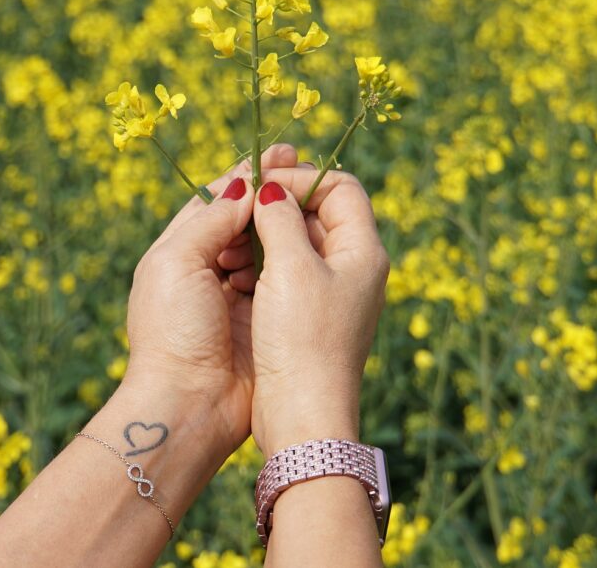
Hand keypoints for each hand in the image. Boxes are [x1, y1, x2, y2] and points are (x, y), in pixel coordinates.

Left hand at [120, 145, 299, 457]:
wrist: (188, 404)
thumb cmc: (173, 330)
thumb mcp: (178, 262)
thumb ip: (211, 219)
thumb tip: (245, 183)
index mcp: (177, 250)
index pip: (215, 199)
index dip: (248, 175)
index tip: (284, 153)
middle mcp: (207, 269)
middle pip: (244, 220)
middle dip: (273, 195)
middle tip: (308, 170)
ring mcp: (236, 295)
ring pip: (267, 246)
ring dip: (285, 224)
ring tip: (312, 203)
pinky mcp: (263, 320)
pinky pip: (282, 278)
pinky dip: (295, 258)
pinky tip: (315, 242)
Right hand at [249, 168, 389, 453]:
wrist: (303, 418)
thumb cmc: (301, 342)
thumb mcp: (290, 269)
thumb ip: (281, 218)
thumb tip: (271, 188)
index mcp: (363, 251)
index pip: (339, 187)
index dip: (300, 178)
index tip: (261, 185)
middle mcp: (354, 269)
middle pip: (319, 212)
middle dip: (277, 206)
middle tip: (239, 211)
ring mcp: (333, 294)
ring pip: (298, 243)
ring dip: (264, 238)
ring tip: (233, 250)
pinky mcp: (310, 318)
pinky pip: (287, 274)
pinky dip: (261, 266)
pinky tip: (235, 275)